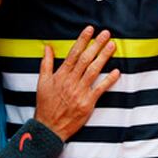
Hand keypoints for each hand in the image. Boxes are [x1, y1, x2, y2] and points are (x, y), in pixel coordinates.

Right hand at [34, 26, 120, 140]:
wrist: (49, 127)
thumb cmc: (45, 104)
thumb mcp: (42, 82)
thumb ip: (46, 63)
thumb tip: (47, 47)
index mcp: (61, 75)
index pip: (73, 53)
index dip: (82, 40)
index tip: (90, 30)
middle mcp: (71, 81)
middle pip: (86, 59)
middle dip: (96, 45)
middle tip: (106, 33)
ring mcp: (80, 92)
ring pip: (94, 70)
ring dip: (103, 57)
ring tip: (112, 46)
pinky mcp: (88, 103)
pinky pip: (100, 89)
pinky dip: (108, 80)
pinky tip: (116, 71)